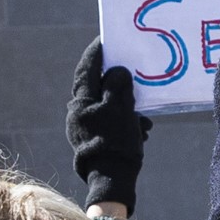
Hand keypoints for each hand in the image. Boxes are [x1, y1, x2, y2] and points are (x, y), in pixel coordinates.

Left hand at [68, 39, 149, 218]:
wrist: (112, 180)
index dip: (97, 52)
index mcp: (81, 102)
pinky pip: (109, 122)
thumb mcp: (121, 107)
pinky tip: (141, 127)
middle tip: (129, 69)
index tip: (106, 39)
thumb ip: (118, 84)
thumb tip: (117, 71)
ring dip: (125, 104)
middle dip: (116, 80)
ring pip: (106, 105)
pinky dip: (123, 120)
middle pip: (97, 86)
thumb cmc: (115, 140)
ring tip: (142, 111)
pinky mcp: (93, 140)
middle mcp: (78, 113)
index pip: (86, 68)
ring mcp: (83, 128)